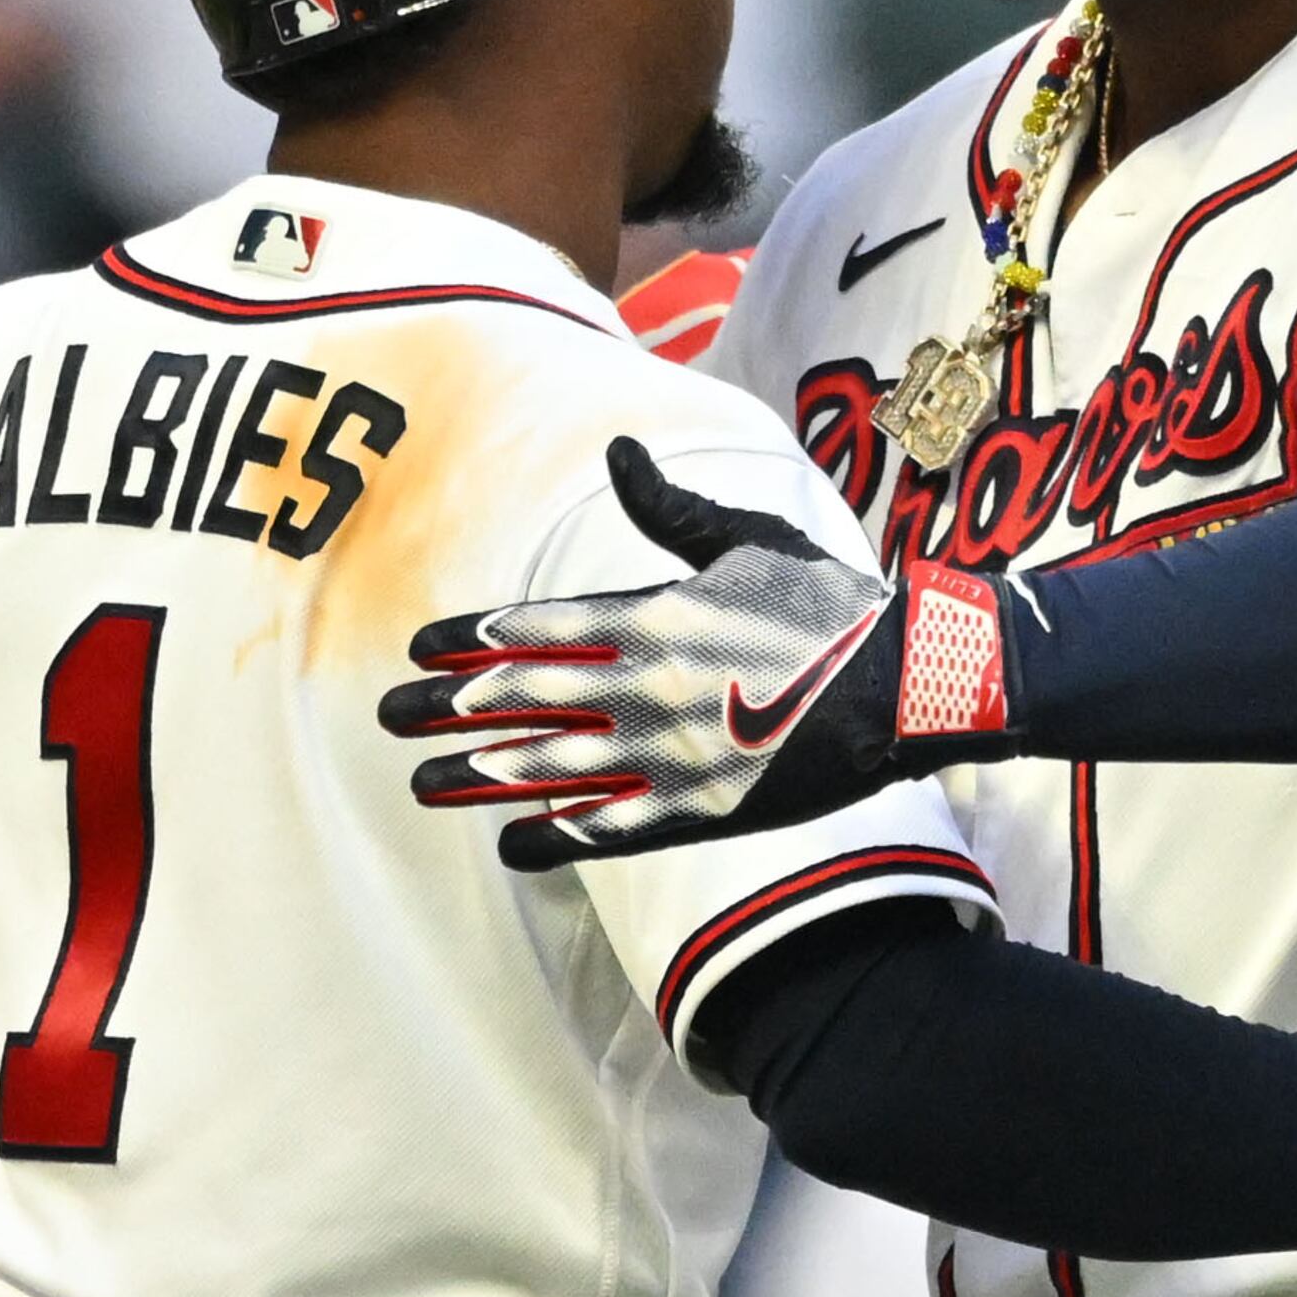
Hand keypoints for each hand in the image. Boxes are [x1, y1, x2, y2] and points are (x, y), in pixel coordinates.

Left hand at [381, 435, 1012, 863]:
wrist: (904, 683)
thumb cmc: (826, 603)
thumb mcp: (747, 537)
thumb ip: (670, 508)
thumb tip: (620, 453)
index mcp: (654, 614)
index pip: (535, 629)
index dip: (467, 642)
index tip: (420, 654)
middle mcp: (649, 685)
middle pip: (524, 699)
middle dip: (447, 710)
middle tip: (391, 721)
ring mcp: (673, 753)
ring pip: (552, 768)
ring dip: (480, 776)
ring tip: (424, 783)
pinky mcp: (704, 807)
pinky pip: (612, 827)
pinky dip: (555, 837)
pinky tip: (507, 843)